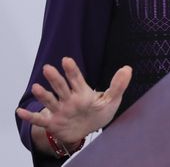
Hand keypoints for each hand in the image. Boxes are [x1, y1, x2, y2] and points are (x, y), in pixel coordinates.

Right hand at [16, 57, 131, 143]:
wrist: (86, 131)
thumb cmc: (97, 113)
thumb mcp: (111, 100)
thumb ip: (118, 85)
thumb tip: (128, 68)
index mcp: (82, 93)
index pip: (76, 80)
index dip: (72, 71)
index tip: (67, 60)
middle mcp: (69, 99)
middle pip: (61, 87)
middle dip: (55, 79)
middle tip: (48, 68)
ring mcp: (60, 111)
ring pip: (50, 101)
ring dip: (43, 95)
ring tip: (36, 87)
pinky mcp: (53, 123)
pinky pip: (40, 120)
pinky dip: (30, 117)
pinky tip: (20, 112)